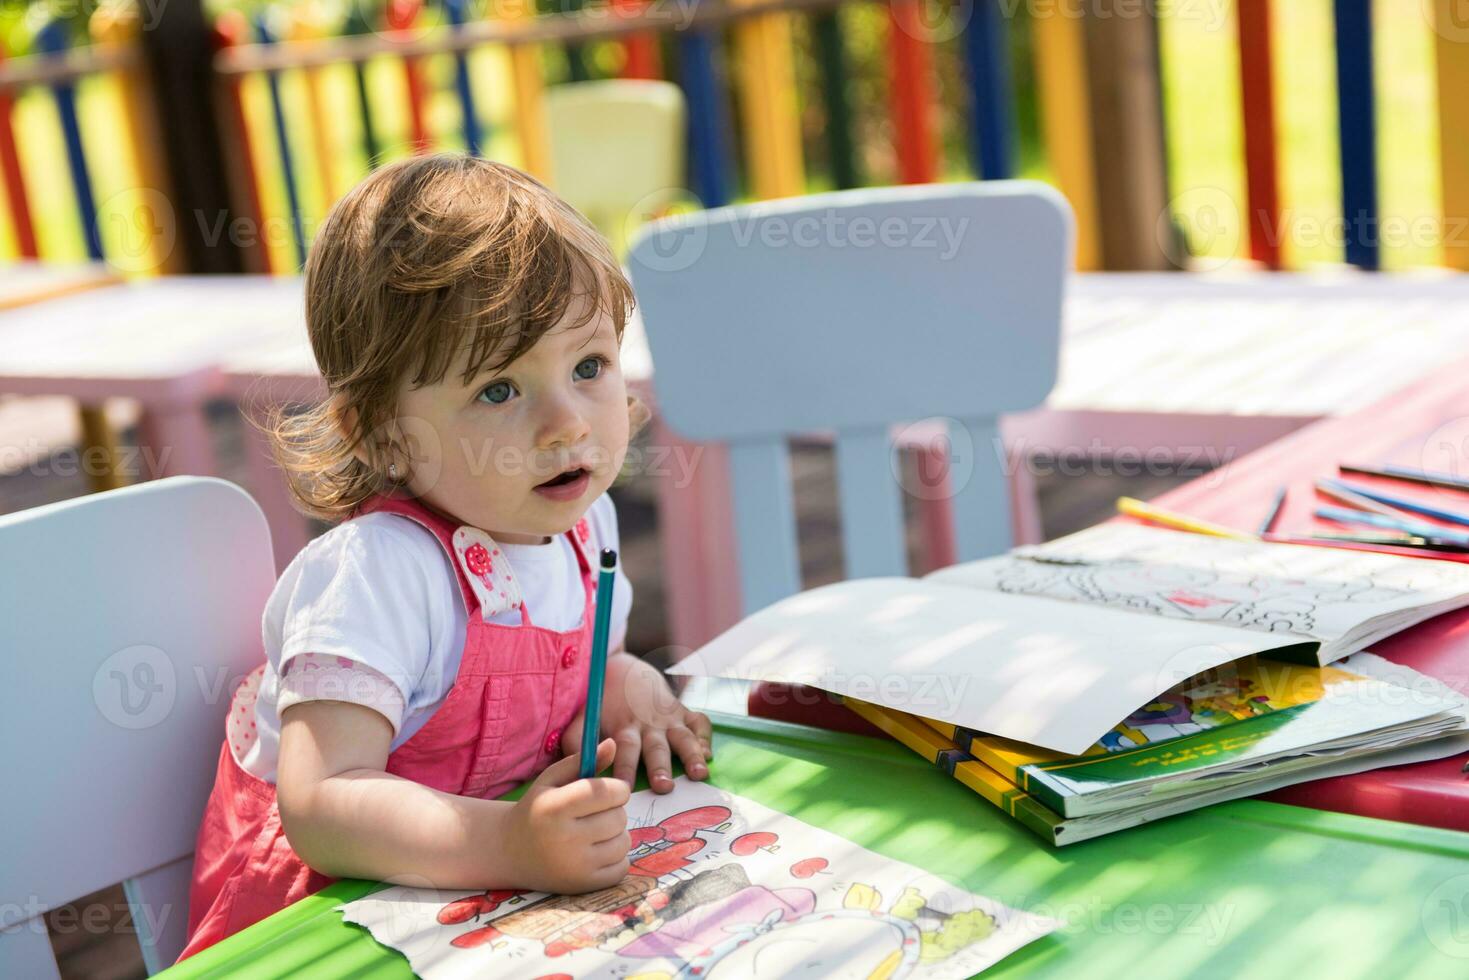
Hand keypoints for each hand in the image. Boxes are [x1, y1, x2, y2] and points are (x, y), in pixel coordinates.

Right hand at [504, 737, 630, 893]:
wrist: (509, 853)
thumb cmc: (536, 809)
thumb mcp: (552, 779)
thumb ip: (584, 761)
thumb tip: (614, 743)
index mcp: (555, 807)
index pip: (608, 792)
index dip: (617, 788)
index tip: (608, 790)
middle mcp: (564, 839)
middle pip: (619, 817)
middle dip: (614, 811)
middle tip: (595, 814)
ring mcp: (575, 867)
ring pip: (624, 842)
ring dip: (616, 834)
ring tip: (594, 832)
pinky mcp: (584, 886)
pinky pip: (622, 867)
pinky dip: (616, 858)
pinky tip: (596, 852)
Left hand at [562, 654, 713, 793]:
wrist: (625, 670)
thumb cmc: (603, 704)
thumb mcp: (585, 719)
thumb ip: (577, 741)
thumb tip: (575, 768)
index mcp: (623, 728)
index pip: (624, 750)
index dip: (624, 768)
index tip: (624, 788)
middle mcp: (648, 725)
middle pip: (655, 747)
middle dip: (660, 767)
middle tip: (664, 787)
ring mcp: (668, 719)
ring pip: (682, 737)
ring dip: (691, 755)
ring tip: (698, 774)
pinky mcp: (683, 712)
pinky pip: (699, 722)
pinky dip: (705, 737)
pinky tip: (708, 754)